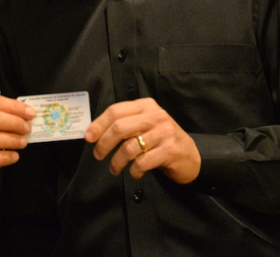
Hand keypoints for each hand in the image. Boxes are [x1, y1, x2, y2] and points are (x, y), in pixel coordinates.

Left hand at [84, 97, 199, 183]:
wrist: (190, 155)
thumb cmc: (160, 140)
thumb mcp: (144, 125)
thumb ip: (124, 124)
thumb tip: (94, 133)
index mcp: (145, 105)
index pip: (116, 111)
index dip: (99, 124)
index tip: (88, 137)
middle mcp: (155, 115)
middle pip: (120, 127)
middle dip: (104, 144)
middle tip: (98, 155)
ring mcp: (164, 132)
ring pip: (129, 147)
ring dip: (117, 161)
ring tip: (114, 169)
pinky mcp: (170, 150)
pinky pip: (143, 162)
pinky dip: (134, 170)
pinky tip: (134, 173)